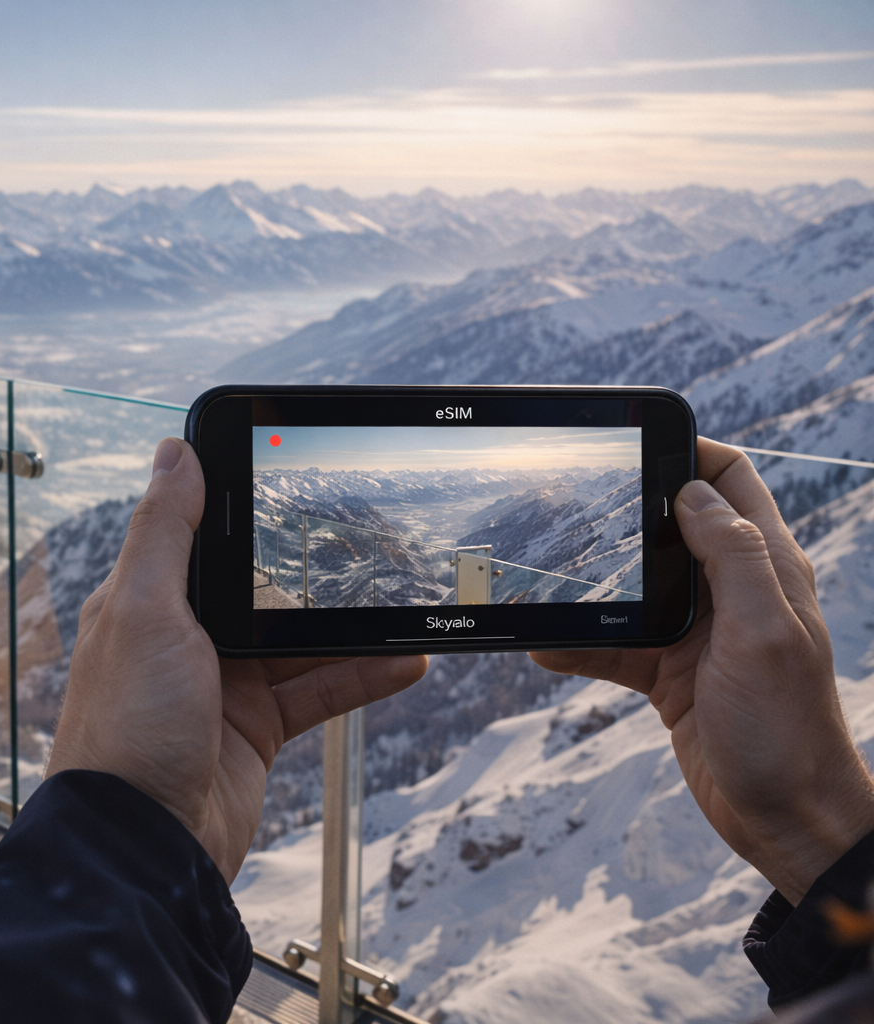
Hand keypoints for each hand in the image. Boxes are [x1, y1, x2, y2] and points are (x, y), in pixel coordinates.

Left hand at [47, 439, 427, 882]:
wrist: (142, 846)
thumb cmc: (127, 727)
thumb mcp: (142, 610)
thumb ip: (164, 531)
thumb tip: (173, 452)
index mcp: (147, 601)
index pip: (203, 536)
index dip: (246, 507)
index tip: (298, 477)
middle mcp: (182, 638)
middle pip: (260, 587)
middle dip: (312, 568)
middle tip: (374, 540)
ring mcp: (221, 686)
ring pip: (298, 640)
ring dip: (349, 625)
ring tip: (404, 600)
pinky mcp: (254, 731)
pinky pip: (317, 691)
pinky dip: (361, 676)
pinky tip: (405, 661)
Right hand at [532, 437, 873, 903]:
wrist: (785, 820)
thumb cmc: (787, 732)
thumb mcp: (763, 634)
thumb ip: (733, 558)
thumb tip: (690, 493)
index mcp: (766, 568)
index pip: (731, 479)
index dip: (687, 451)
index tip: (631, 440)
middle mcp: (732, 592)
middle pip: (671, 523)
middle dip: (622, 510)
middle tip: (569, 501)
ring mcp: (699, 633)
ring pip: (633, 583)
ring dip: (591, 583)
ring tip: (544, 575)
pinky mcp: (670, 674)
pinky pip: (614, 645)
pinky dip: (579, 644)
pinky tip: (543, 648)